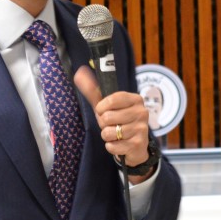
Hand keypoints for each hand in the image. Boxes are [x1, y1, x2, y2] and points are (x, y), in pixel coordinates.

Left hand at [74, 66, 153, 181]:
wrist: (136, 146)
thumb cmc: (119, 122)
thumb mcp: (107, 106)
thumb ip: (93, 91)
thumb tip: (79, 72)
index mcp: (135, 99)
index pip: (111, 99)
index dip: (101, 108)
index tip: (103, 111)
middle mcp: (142, 112)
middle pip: (107, 117)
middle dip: (104, 124)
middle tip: (112, 125)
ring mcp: (141, 129)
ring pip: (108, 132)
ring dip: (107, 136)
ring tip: (116, 135)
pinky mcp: (138, 144)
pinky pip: (112, 146)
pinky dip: (111, 146)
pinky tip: (119, 144)